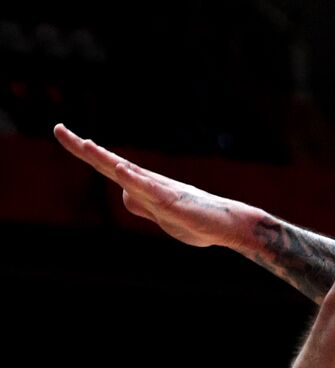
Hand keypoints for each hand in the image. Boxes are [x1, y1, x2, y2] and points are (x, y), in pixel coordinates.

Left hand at [53, 123, 252, 249]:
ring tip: (85, 145)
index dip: (85, 150)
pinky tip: (122, 171)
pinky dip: (136, 180)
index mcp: (143, 186)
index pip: (107, 165)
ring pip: (128, 173)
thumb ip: (141, 204)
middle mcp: (149, 183)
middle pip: (110, 163)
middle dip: (84, 148)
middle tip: (58, 129)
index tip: (63, 132)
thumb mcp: (161, 215)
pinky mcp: (175, 203)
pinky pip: (151, 191)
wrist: (229, 224)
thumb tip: (124, 193)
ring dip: (105, 159)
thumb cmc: (197, 219)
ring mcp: (161, 192)